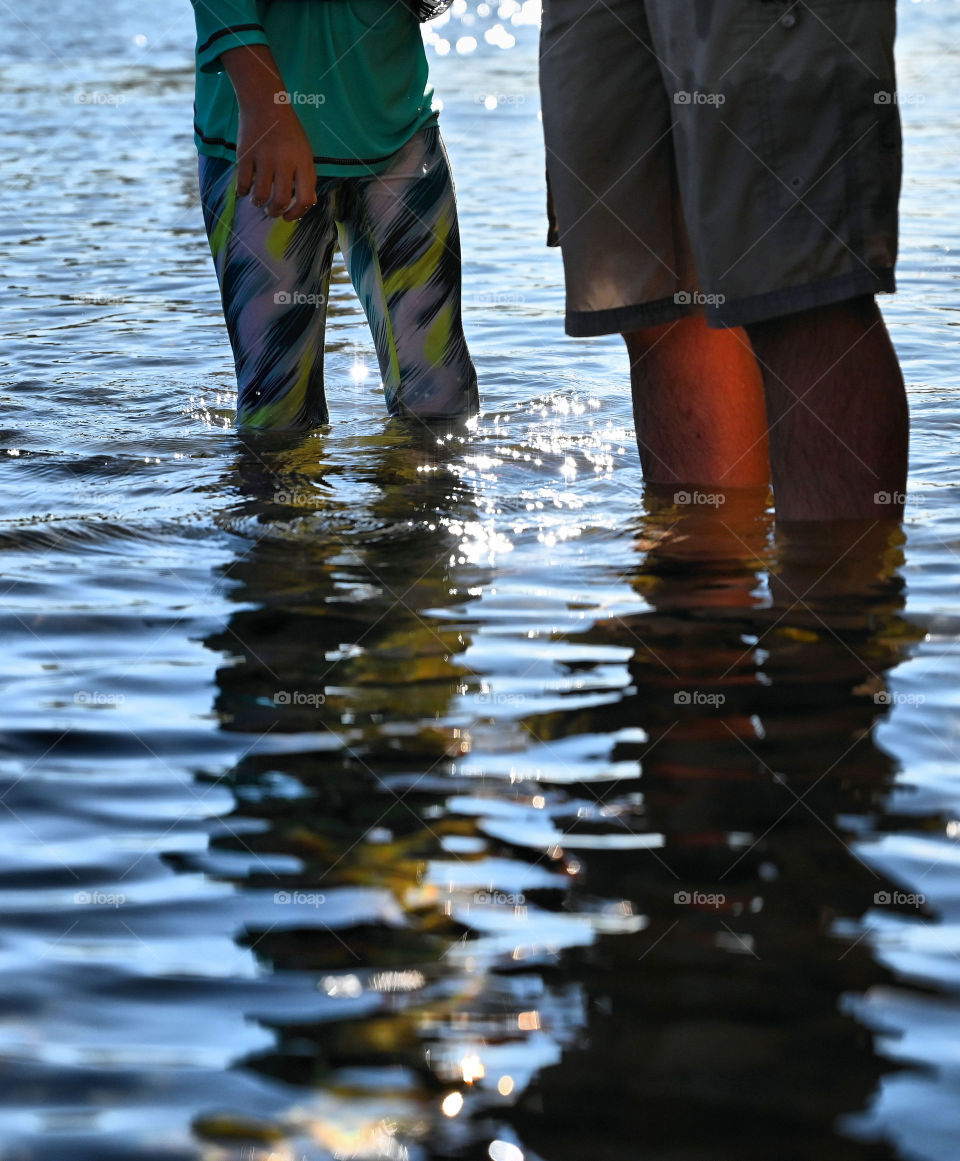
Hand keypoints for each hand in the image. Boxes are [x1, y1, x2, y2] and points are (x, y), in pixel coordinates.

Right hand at [236, 104, 317, 221]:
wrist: (265, 103)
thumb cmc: (289, 131)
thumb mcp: (305, 152)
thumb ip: (307, 177)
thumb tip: (308, 203)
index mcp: (303, 162)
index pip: (304, 199)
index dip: (297, 214)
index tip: (289, 216)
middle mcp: (284, 161)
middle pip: (280, 200)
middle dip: (275, 211)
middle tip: (272, 210)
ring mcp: (264, 157)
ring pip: (260, 195)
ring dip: (259, 204)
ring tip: (258, 201)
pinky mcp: (245, 154)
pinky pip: (242, 183)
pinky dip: (243, 192)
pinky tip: (246, 190)